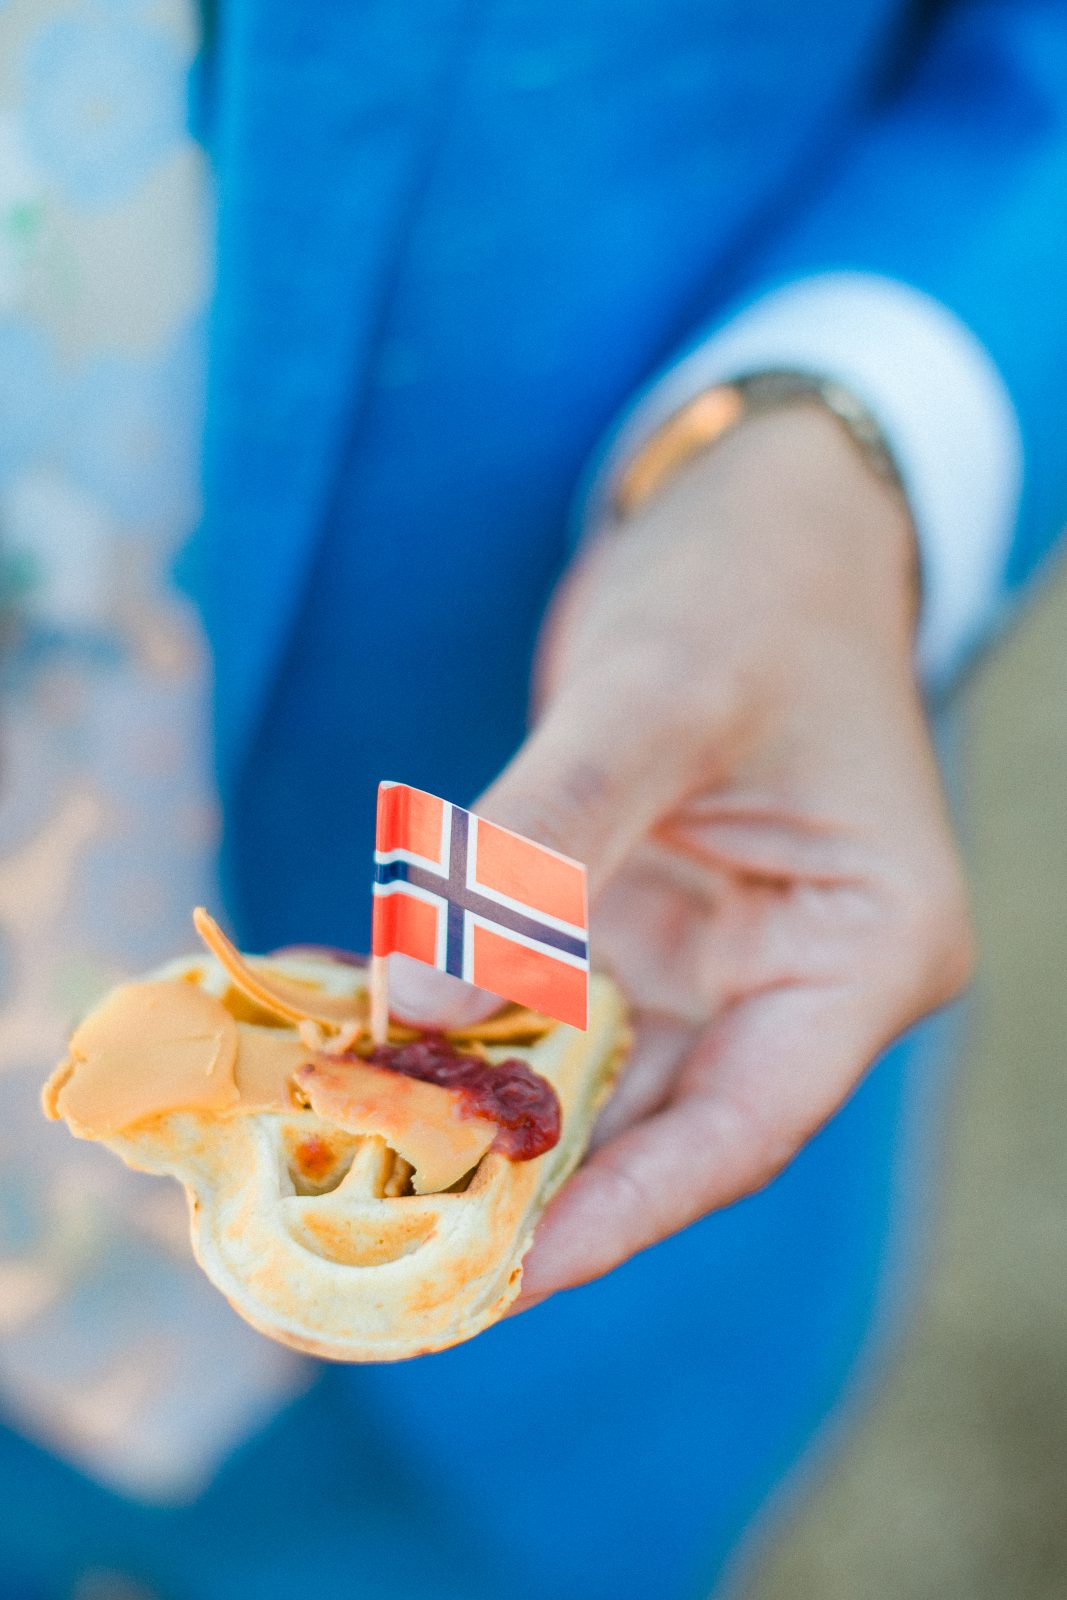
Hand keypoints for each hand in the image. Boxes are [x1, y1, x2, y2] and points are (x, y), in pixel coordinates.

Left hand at [389, 403, 973, 1308]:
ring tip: (358, 1174)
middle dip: (531, 1184)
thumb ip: (545, 846)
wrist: (754, 514)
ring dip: (480, 1118)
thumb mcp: (654, 702)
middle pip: (661, 1124)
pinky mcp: (639, 927)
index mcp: (867, 949)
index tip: (503, 1273)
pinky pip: (548, 1005)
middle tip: (393, 1250)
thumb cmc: (751, 591)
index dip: (624, 1207)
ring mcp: (713, 958)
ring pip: (595, 1079)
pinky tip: (358, 1043)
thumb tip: (422, 1006)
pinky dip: (461, 1028)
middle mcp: (795, 977)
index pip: (747, 1122)